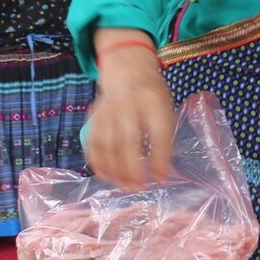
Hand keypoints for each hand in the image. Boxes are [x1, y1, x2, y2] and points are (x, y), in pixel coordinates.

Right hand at [85, 37, 178, 188]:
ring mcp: (108, 110)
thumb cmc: (152, 96)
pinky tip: (105, 176)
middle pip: (128, 141)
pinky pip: (92, 142)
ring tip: (123, 186)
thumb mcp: (166, 109)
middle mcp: (129, 105)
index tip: (161, 178)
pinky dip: (97, 161)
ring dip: (114, 170)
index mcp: (153, 102)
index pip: (157, 133)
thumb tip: (164, 172)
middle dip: (132, 169)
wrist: (128, 71)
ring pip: (107, 144)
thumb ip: (165, 137)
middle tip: (139, 188)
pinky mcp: (94, 116)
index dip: (159, 158)